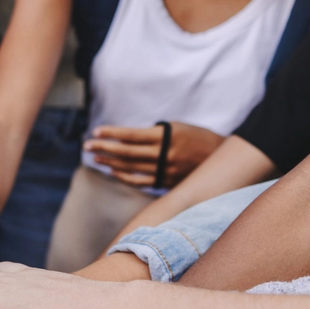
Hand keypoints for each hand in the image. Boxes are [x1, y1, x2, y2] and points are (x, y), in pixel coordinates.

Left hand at [84, 123, 222, 188]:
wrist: (222, 157)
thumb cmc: (198, 137)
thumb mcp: (178, 127)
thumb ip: (155, 133)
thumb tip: (130, 138)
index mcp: (166, 136)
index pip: (131, 135)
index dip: (112, 133)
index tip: (96, 132)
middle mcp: (164, 154)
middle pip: (127, 152)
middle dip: (105, 148)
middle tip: (87, 145)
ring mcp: (166, 170)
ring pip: (131, 167)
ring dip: (111, 162)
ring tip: (95, 157)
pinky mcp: (168, 181)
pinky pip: (141, 181)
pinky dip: (125, 177)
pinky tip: (113, 171)